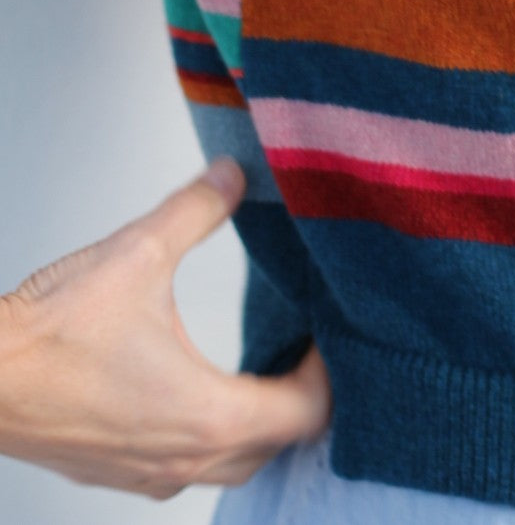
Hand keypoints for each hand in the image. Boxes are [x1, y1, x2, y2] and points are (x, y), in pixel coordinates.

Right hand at [0, 157, 330, 499]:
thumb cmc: (49, 334)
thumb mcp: (136, 253)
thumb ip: (196, 209)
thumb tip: (234, 175)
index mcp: (206, 416)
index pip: (307, 413)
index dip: (330, 372)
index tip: (327, 333)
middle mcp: (184, 459)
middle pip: (278, 445)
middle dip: (301, 396)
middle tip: (305, 344)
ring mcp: (148, 475)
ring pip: (233, 463)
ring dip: (258, 421)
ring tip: (267, 366)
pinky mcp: (118, 473)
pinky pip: (189, 467)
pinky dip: (214, 435)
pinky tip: (205, 390)